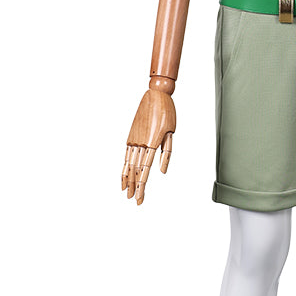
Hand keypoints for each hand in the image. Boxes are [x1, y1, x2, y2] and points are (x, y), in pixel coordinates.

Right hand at [121, 88, 175, 203]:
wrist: (156, 95)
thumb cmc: (167, 113)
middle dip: (134, 187)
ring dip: (128, 180)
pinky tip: (123, 175)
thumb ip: (166, 153)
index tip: (139, 198)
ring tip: (126, 193)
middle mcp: (140, 143)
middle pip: (135, 170)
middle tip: (134, 201)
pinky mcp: (131, 136)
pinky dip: (124, 167)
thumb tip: (162, 172)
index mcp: (152, 143)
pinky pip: (126, 155)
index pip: (145, 171)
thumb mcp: (171, 132)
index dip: (142, 186)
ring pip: (129, 164)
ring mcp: (134, 139)